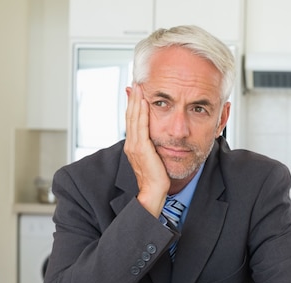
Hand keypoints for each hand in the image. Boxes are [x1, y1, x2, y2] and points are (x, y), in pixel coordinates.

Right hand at [124, 83, 168, 216]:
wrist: (154, 193)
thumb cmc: (158, 179)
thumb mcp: (155, 159)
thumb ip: (155, 148)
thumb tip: (159, 140)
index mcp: (134, 146)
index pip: (133, 120)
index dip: (134, 105)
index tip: (137, 91)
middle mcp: (131, 144)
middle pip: (131, 116)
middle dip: (133, 98)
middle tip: (135, 82)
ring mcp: (134, 146)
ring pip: (134, 118)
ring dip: (136, 101)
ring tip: (138, 86)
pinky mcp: (141, 149)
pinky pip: (141, 126)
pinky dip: (141, 112)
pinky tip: (144, 102)